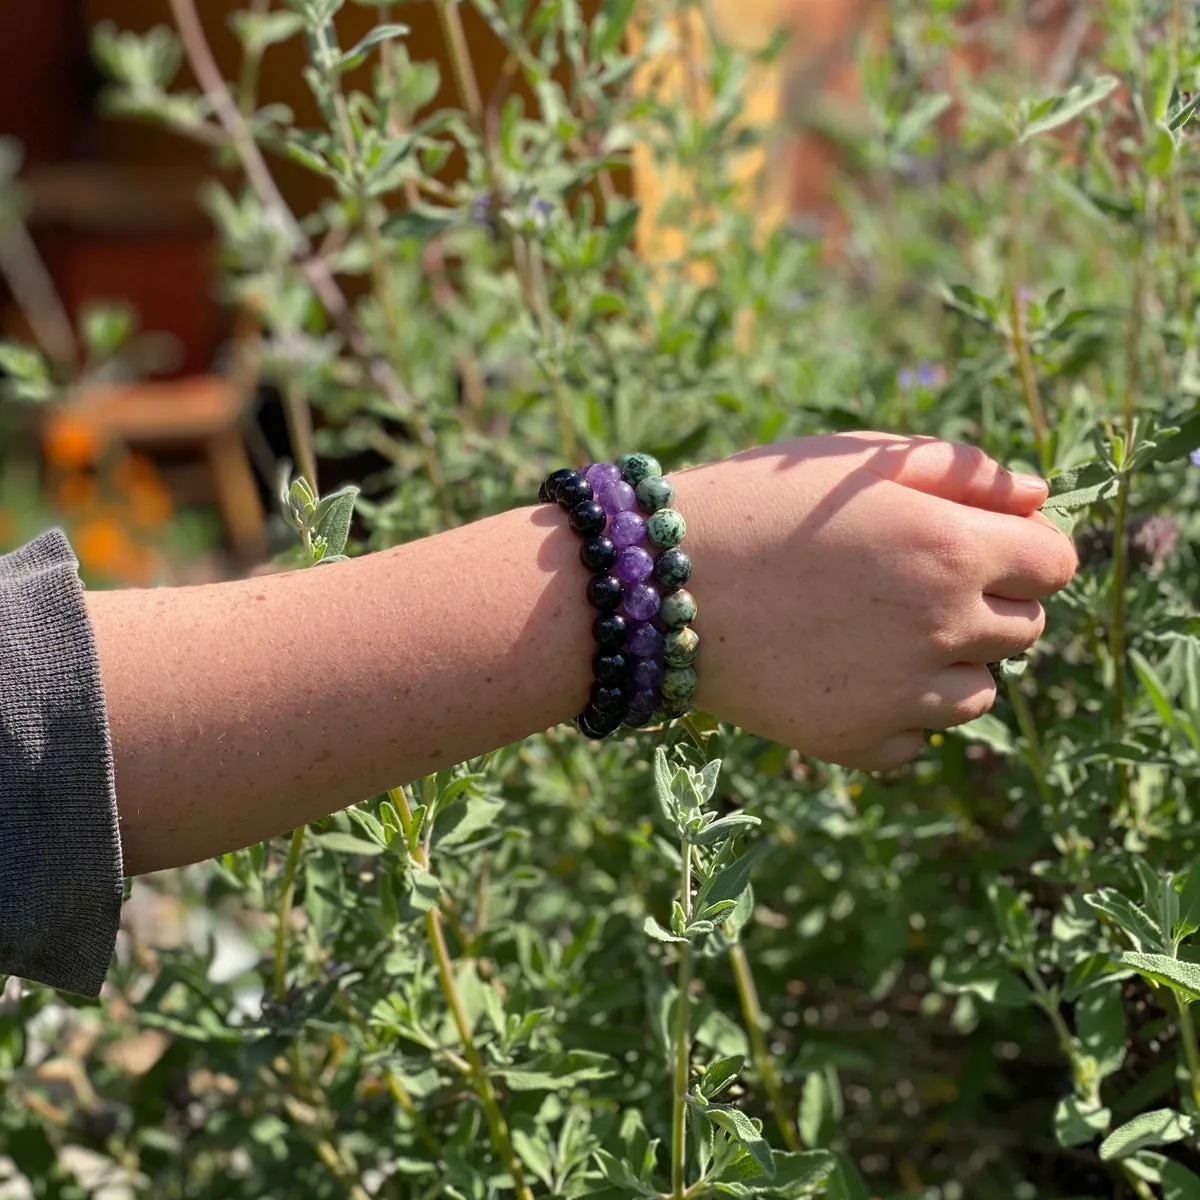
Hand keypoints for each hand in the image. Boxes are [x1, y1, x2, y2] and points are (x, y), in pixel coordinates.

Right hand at [675, 433, 1077, 769]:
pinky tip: (839, 673)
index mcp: (951, 549)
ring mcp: (900, 696)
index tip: (977, 544)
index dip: (1022, 549)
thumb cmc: (757, 504)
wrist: (657, 584)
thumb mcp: (855, 460)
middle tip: (910, 583)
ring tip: (874, 634)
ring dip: (947, 664)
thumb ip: (960, 470)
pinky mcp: (856, 743)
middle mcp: (941, 628)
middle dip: (986, 604)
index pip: (1055, 563)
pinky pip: (913, 738)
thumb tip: (1036, 497)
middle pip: (1025, 631)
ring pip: (978, 694)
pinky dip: (892, 712)